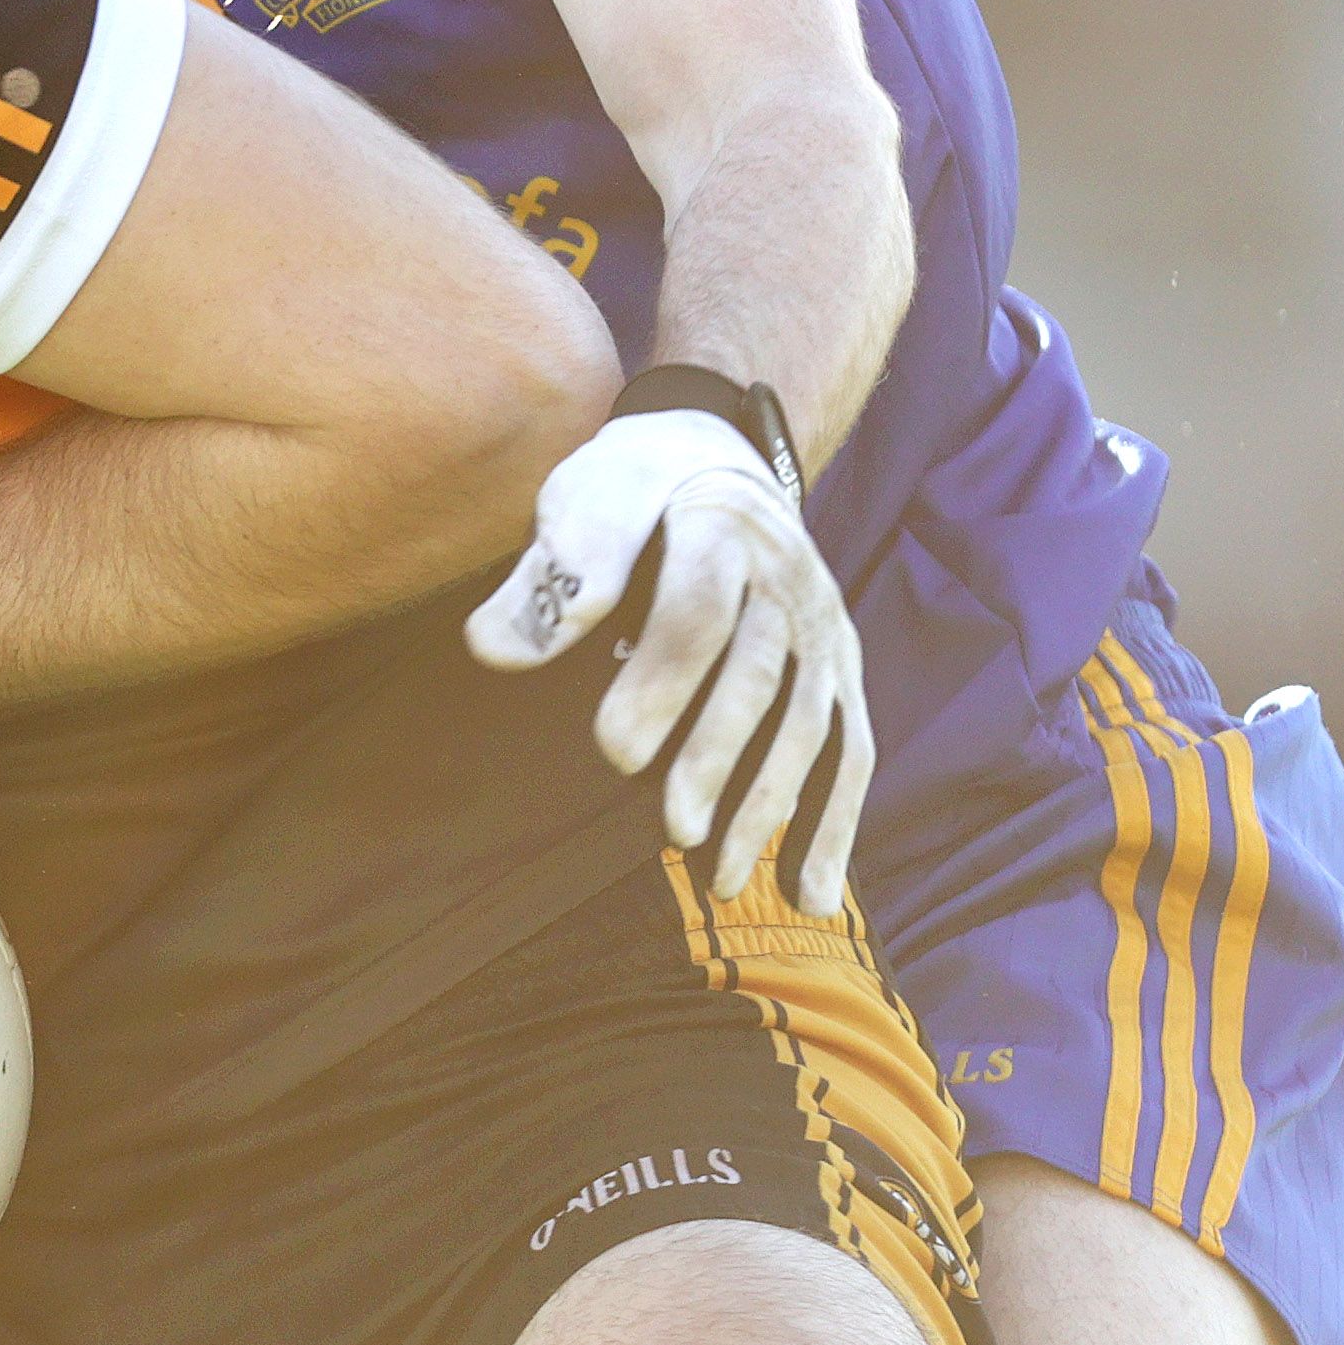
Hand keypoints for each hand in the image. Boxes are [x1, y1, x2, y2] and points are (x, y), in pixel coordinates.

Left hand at [467, 406, 873, 912]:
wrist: (713, 451)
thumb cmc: (632, 484)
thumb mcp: (582, 495)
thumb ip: (549, 574)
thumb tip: (490, 648)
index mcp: (720, 527)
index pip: (697, 613)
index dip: (660, 685)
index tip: (613, 754)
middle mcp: (789, 576)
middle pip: (760, 676)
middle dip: (717, 757)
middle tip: (671, 831)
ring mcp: (824, 627)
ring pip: (812, 723)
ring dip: (773, 805)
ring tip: (720, 879)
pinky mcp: (841, 669)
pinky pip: (853, 749)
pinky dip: (836, 823)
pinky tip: (810, 893)